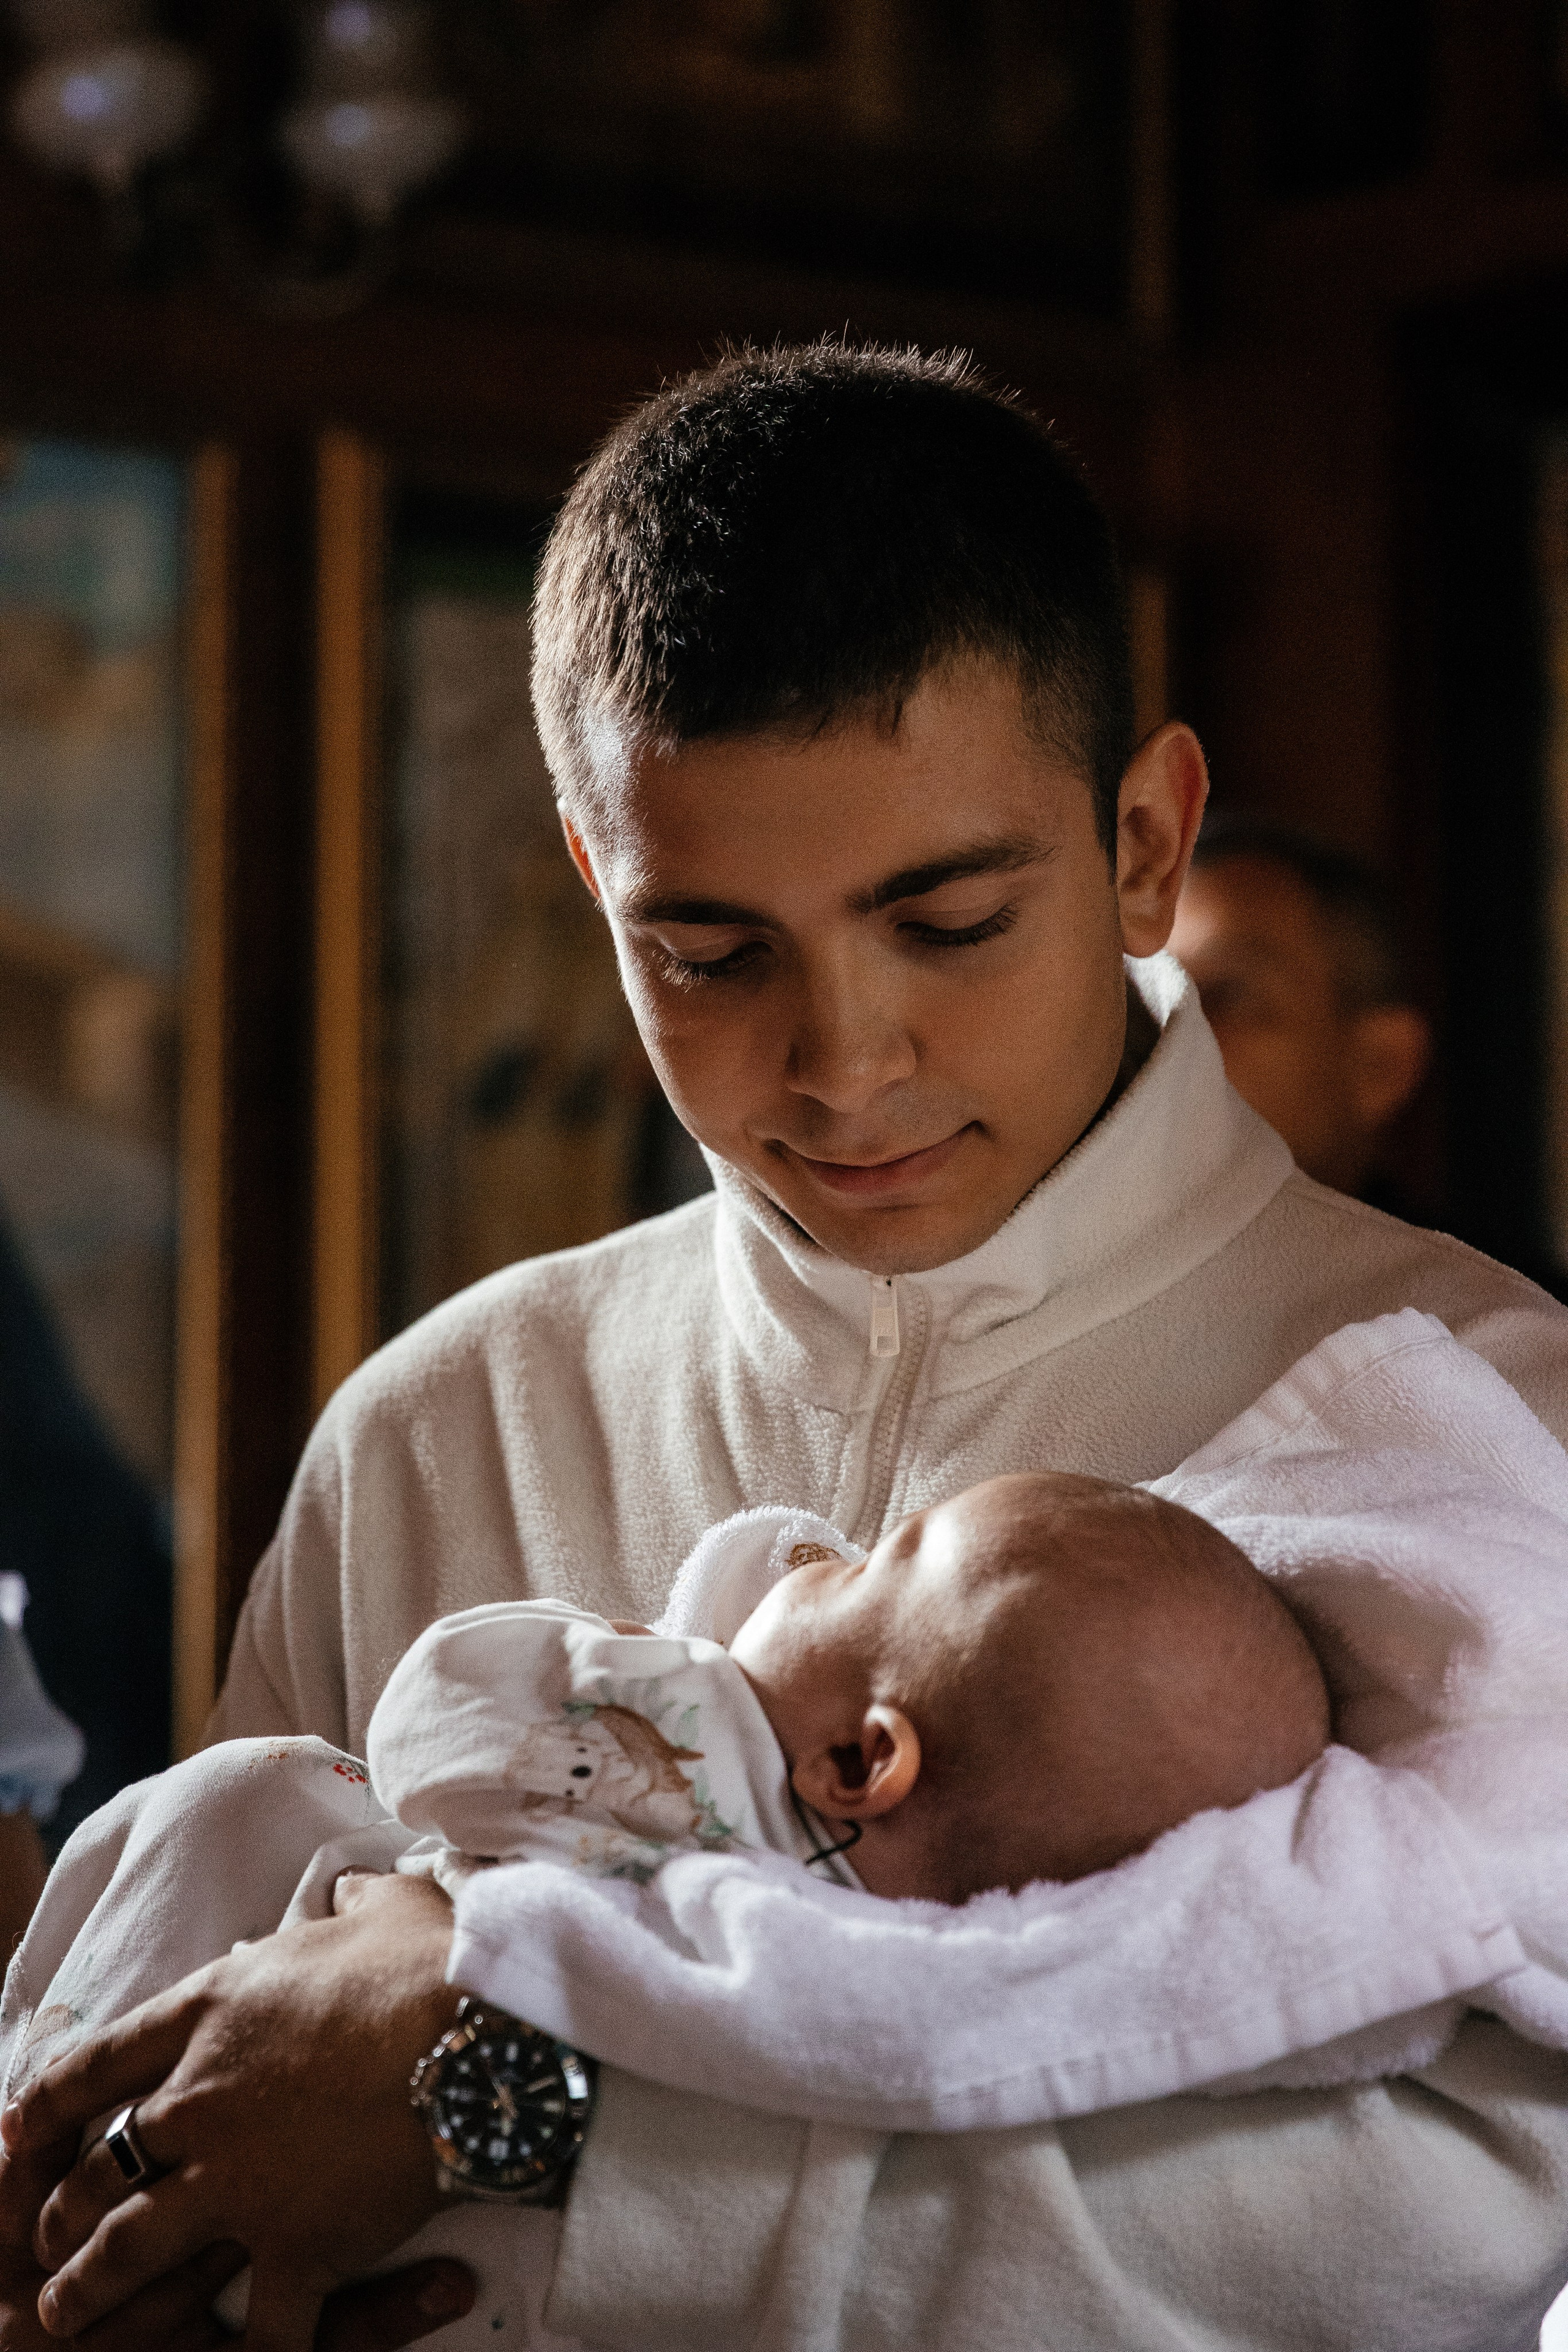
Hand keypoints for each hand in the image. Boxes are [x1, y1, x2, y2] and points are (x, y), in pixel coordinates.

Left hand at [0, 1873, 462, 2349]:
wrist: (479, 2028)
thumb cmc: (430, 1960)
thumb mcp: (383, 1908)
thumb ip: (352, 1901)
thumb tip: (351, 1888)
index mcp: (211, 2014)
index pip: (98, 2063)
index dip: (48, 2102)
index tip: (19, 2128)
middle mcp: (202, 2102)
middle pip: (103, 2167)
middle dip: (64, 2210)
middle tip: (48, 2237)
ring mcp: (240, 2180)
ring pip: (131, 2249)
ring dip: (92, 2288)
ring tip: (67, 2312)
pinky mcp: (295, 2244)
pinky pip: (257, 2328)